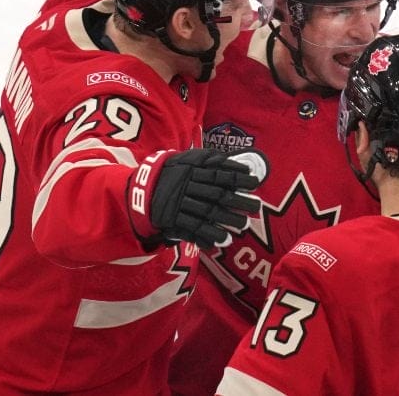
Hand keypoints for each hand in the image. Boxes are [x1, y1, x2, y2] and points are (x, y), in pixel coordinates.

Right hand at [127, 148, 265, 249]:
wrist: (142, 189)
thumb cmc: (171, 172)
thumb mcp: (187, 159)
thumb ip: (210, 159)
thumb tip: (235, 162)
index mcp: (192, 170)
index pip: (219, 174)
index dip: (238, 178)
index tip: (255, 182)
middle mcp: (188, 186)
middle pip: (217, 195)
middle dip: (238, 201)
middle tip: (256, 207)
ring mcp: (180, 204)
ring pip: (208, 213)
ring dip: (228, 220)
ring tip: (244, 225)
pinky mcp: (173, 220)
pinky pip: (194, 228)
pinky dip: (210, 235)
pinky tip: (225, 240)